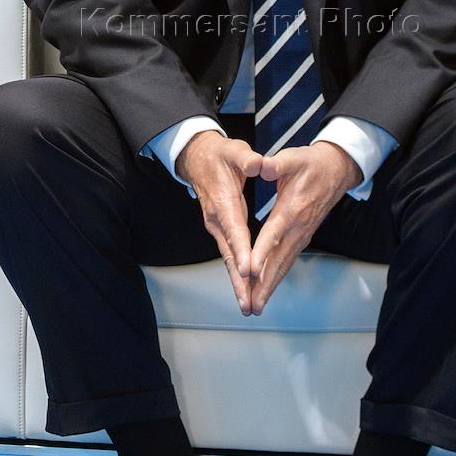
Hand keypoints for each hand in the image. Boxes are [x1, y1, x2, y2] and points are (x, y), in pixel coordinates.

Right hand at [176, 131, 262, 314]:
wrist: (198, 158)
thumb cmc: (219, 155)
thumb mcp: (234, 150)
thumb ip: (246, 158)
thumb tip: (257, 164)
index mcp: (223, 201)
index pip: (234, 228)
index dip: (241, 249)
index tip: (247, 269)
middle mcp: (217, 219)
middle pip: (229, 254)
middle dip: (239, 280)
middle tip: (248, 302)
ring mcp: (217, 227)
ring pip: (228, 259)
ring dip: (238, 283)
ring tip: (248, 305)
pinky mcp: (220, 230)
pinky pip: (229, 255)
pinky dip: (236, 274)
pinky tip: (245, 288)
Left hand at [249, 141, 361, 314]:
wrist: (336, 170)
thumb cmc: (312, 164)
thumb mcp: (293, 157)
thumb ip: (276, 164)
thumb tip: (261, 165)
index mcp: (292, 209)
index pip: (273, 234)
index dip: (261, 253)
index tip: (250, 270)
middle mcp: (298, 227)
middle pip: (279, 260)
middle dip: (264, 283)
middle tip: (252, 304)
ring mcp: (302, 234)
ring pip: (284, 265)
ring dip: (271, 286)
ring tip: (257, 305)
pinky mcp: (303, 237)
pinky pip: (288, 261)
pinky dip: (277, 277)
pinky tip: (268, 288)